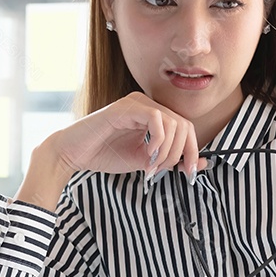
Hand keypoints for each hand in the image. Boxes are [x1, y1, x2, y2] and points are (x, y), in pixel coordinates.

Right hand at [48, 92, 206, 180]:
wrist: (74, 154)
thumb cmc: (105, 155)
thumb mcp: (145, 162)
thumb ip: (170, 161)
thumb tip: (201, 164)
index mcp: (153, 115)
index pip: (186, 127)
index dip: (192, 150)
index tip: (189, 173)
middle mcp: (147, 104)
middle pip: (184, 124)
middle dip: (182, 153)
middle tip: (166, 171)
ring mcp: (136, 103)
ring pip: (173, 122)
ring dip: (168, 150)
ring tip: (151, 166)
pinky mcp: (125, 107)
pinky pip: (156, 118)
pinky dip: (159, 140)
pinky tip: (147, 154)